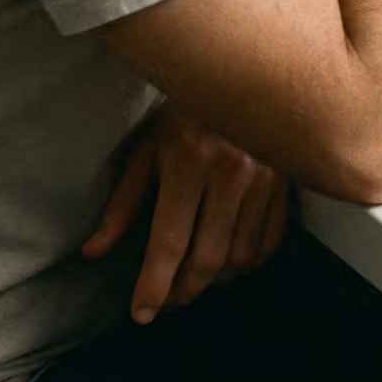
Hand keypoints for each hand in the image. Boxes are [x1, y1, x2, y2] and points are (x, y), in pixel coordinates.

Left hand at [81, 103, 288, 323]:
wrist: (241, 67)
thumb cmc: (185, 109)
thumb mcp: (147, 148)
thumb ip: (123, 203)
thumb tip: (94, 253)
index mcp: (189, 160)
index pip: (169, 242)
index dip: (152, 286)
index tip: (141, 313)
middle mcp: (231, 170)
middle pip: (207, 258)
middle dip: (183, 292)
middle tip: (168, 301)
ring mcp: (265, 175)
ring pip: (241, 255)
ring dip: (216, 280)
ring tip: (195, 281)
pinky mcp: (287, 178)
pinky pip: (272, 239)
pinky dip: (250, 262)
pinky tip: (230, 262)